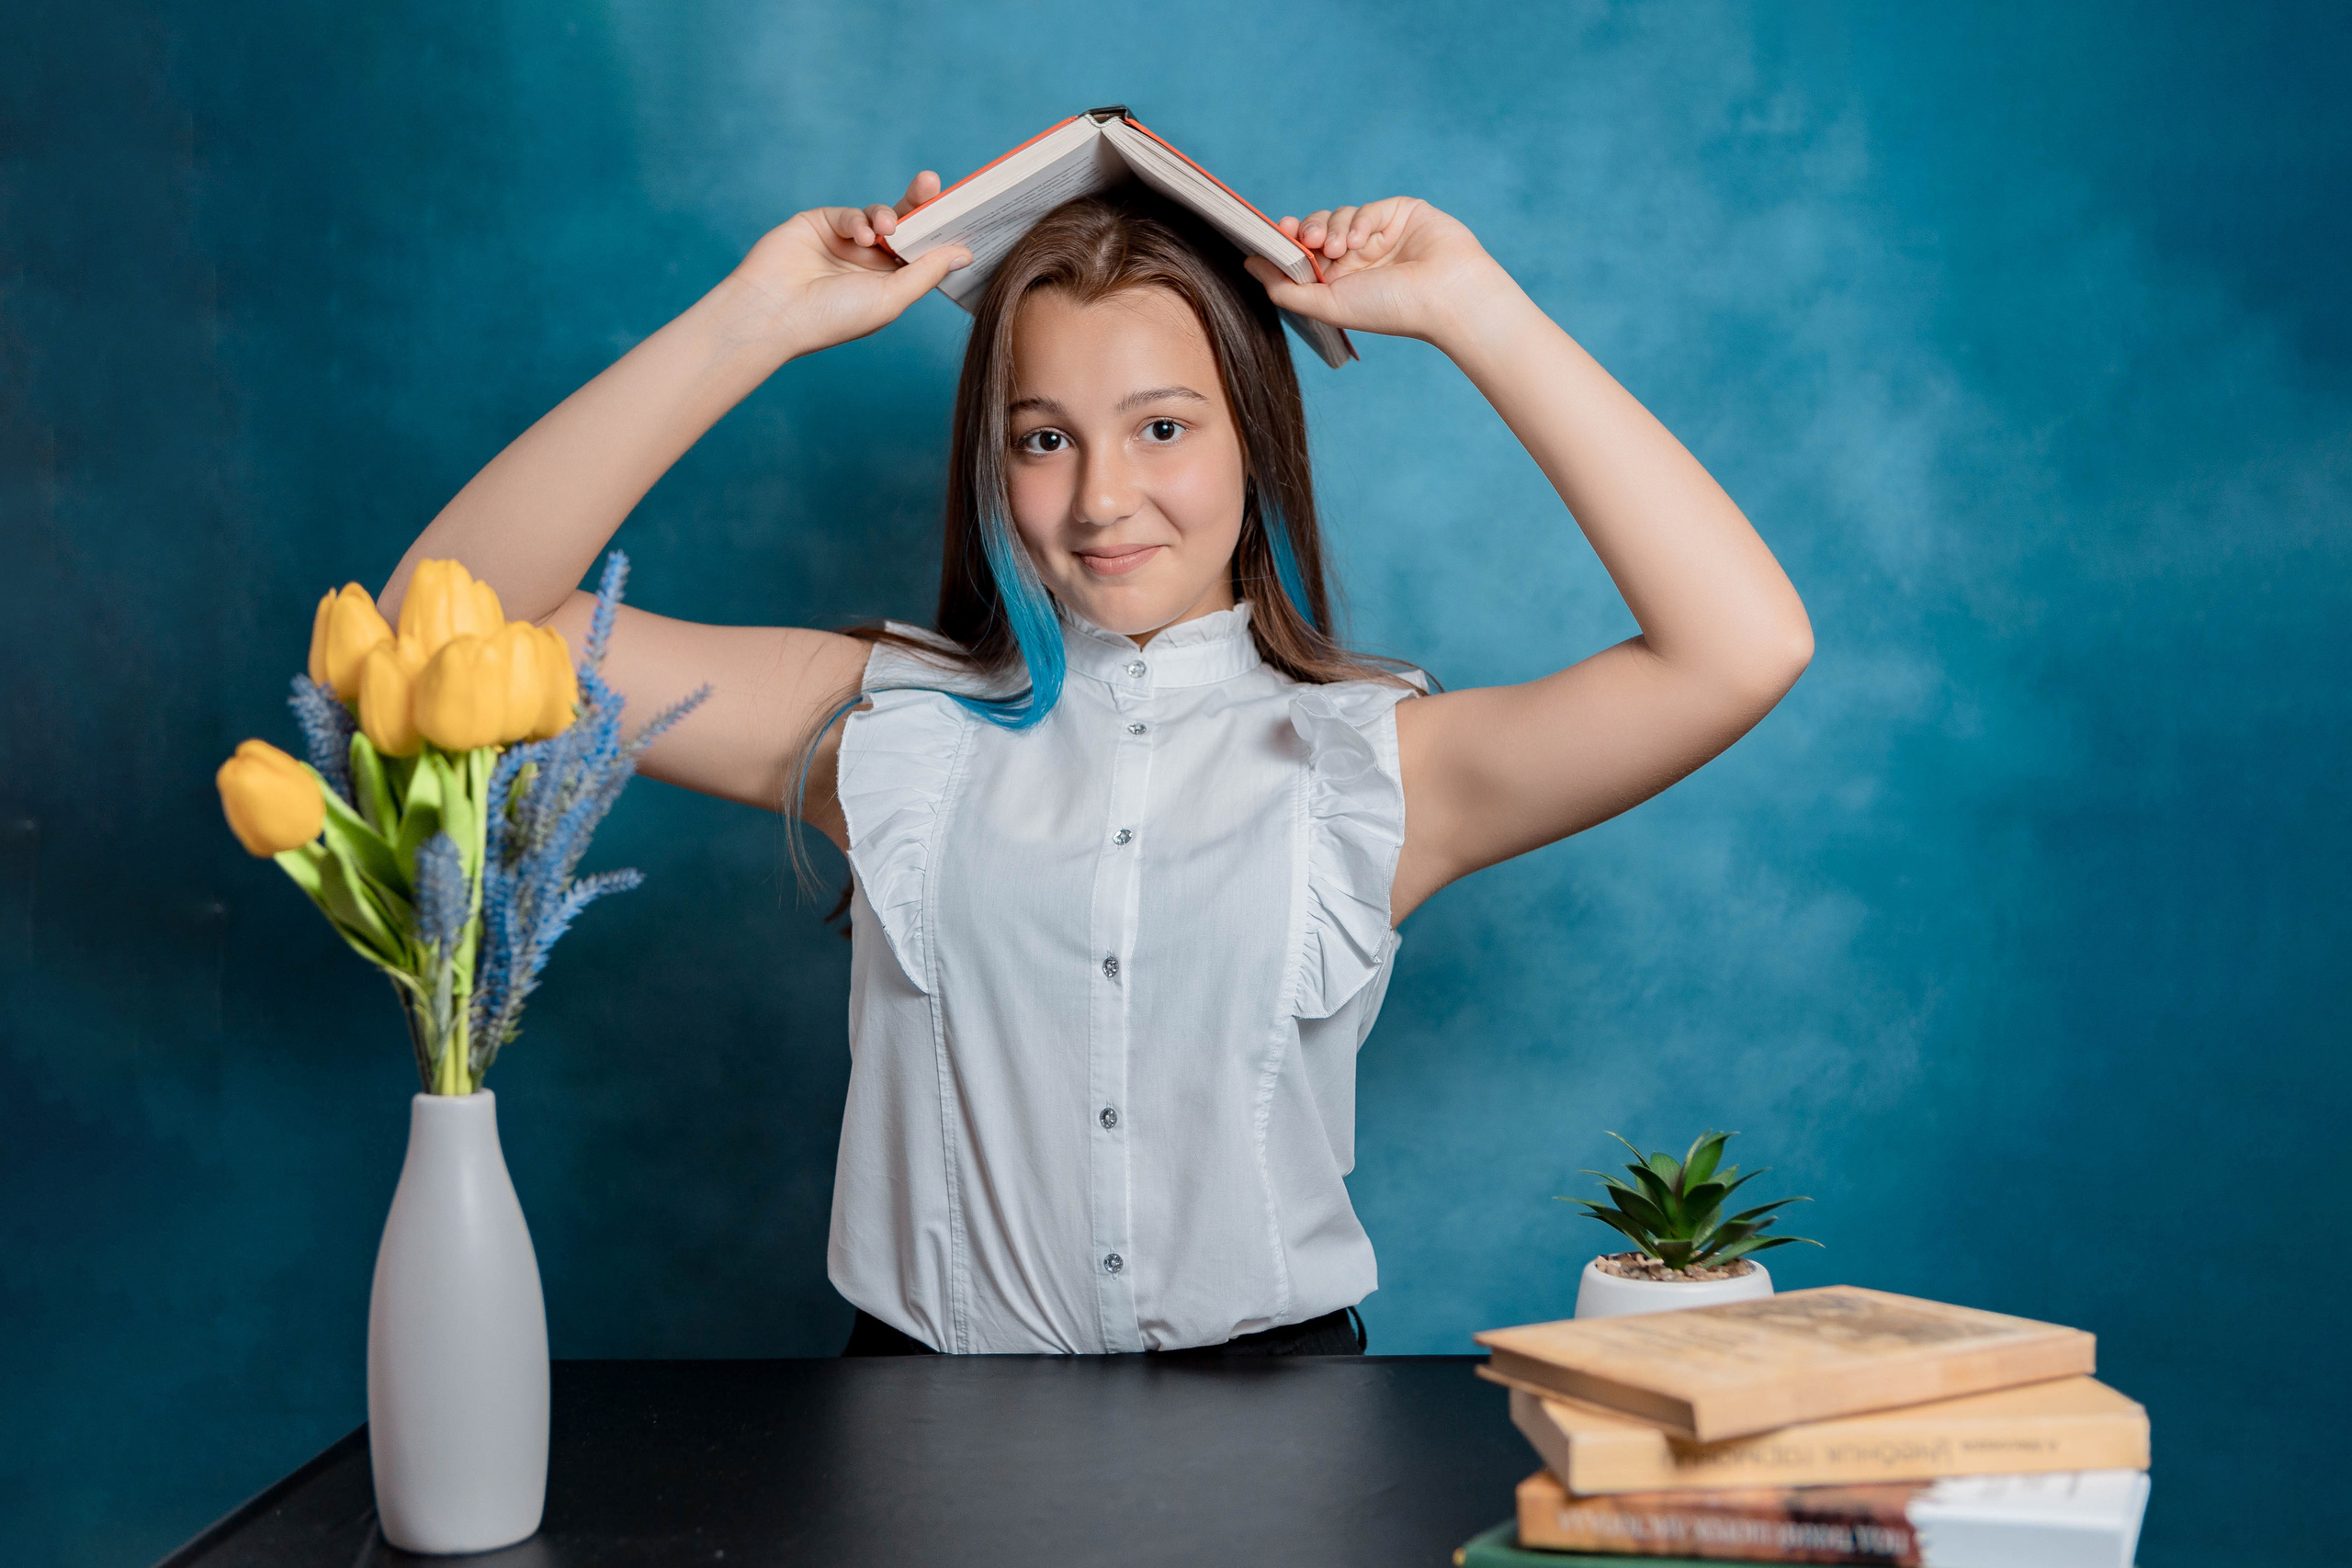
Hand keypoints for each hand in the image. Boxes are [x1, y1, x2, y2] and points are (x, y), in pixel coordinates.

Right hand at [728, 171, 970, 355]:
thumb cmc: (833, 317)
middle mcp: (871, 263)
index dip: (940, 232)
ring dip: (889, 216)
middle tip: (932, 183)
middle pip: (907, 226)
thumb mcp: (892, 297)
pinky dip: (859, 220)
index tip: (962, 211)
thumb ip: (927, 272)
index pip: (923, 252)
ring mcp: (846, 243)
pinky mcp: (822, 224)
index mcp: (891, 284)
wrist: (774, 311)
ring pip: (880, 215)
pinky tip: (859, 236)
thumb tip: (965, 253)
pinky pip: (851, 214)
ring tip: (888, 228)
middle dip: (920, 204)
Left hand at [1244, 198, 1509, 344]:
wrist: (1444, 295)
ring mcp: (1380, 235)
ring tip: (1342, 248)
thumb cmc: (1390, 309)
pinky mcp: (1400, 213)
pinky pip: (1368, 208)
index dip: (1289, 241)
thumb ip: (1284, 288)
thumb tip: (1248, 265)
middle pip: (1317, 229)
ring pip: (1340, 215)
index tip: (1280, 233)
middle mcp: (1359, 259)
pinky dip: (1361, 221)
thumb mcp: (1326, 305)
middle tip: (1311, 241)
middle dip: (1309, 231)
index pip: (1305, 254)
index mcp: (1341, 282)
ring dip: (1335, 228)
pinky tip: (1365, 240)